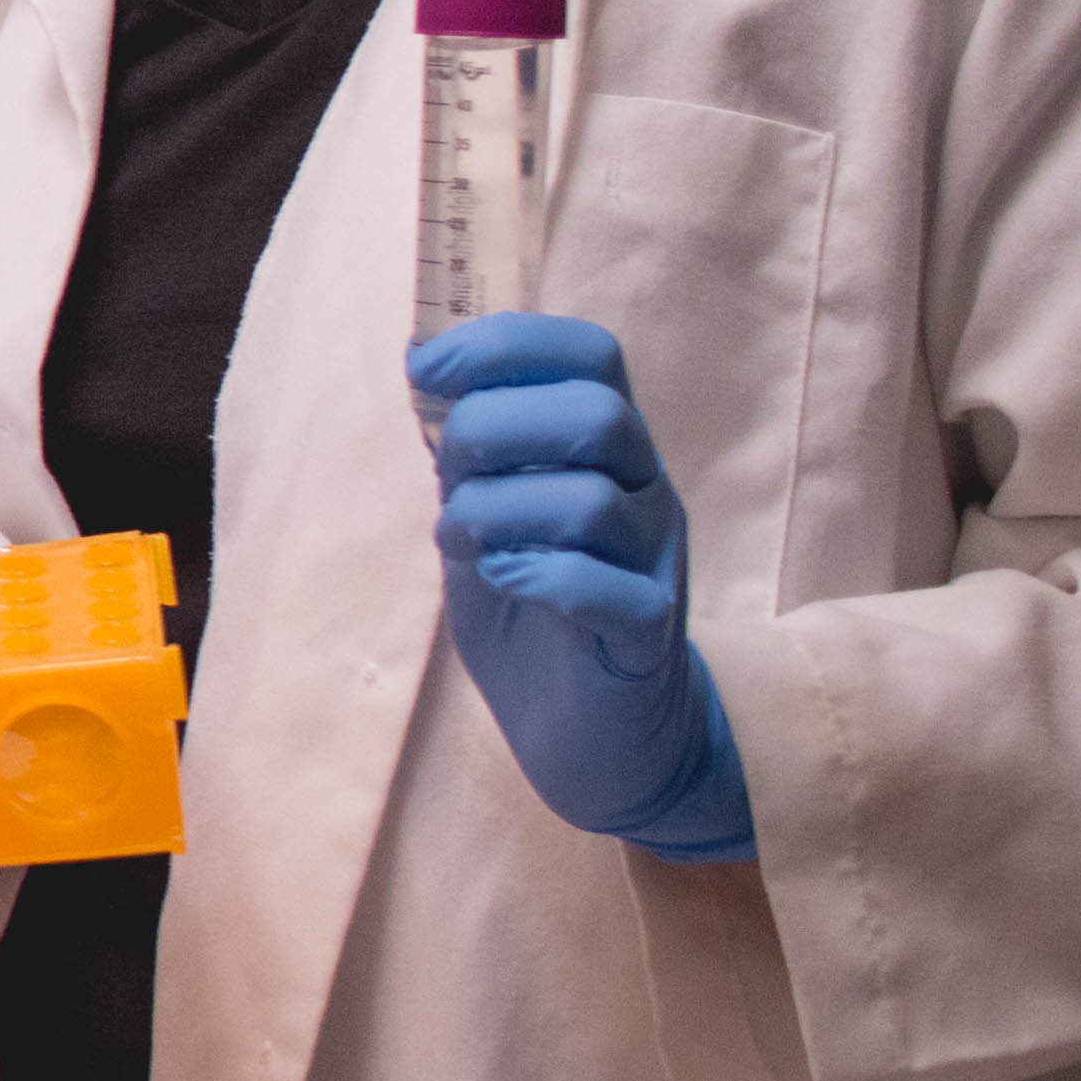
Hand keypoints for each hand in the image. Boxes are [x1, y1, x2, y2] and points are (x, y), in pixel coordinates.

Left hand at [416, 314, 755, 862]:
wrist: (591, 736)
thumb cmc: (531, 614)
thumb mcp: (484, 518)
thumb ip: (467, 453)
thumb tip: (424, 363)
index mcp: (607, 449)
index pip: (590, 354)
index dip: (507, 344)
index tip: (426, 369)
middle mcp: (643, 492)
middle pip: (599, 414)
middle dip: (497, 426)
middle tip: (448, 474)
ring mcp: (655, 562)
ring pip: (594, 501)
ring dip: (498, 512)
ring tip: (460, 543)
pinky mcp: (649, 634)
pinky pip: (609, 588)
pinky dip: (540, 578)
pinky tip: (503, 582)